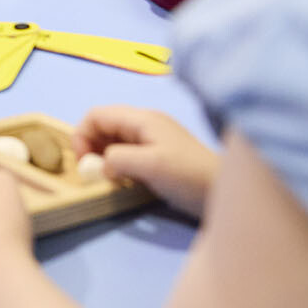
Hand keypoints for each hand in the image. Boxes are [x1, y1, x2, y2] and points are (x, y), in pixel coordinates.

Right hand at [74, 105, 218, 217]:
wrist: (225, 192)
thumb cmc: (189, 175)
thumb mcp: (150, 165)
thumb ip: (118, 159)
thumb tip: (100, 165)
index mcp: (142, 119)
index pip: (97, 114)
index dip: (82, 134)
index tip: (83, 162)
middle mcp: (145, 124)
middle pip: (103, 126)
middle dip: (90, 146)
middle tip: (92, 172)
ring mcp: (152, 140)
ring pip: (113, 141)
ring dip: (103, 157)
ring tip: (105, 178)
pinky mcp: (157, 157)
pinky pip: (126, 154)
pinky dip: (116, 164)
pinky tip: (121, 180)